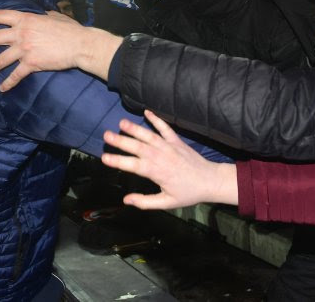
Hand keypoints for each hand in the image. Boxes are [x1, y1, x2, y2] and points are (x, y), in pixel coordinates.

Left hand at [0, 9, 121, 90]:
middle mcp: (21, 33)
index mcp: (26, 19)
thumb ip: (45, 15)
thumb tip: (43, 15)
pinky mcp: (32, 63)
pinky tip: (2, 88)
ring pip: (0, 59)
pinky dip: (8, 83)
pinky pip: (15, 75)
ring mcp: (25, 49)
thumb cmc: (71, 30)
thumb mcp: (55, 17)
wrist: (80, 44)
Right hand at [101, 110, 237, 208]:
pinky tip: (146, 111)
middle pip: (137, 147)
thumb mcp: (166, 202)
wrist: (209, 181)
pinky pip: (165, 127)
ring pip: (148, 135)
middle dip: (121, 141)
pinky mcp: (177, 140)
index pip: (132, 165)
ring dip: (135, 128)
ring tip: (121, 123)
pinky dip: (156, 119)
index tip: (104, 157)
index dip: (117, 161)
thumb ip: (145, 202)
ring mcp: (168, 146)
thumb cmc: (187, 193)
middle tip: (106, 135)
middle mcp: (160, 156)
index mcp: (156, 172)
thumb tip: (126, 200)